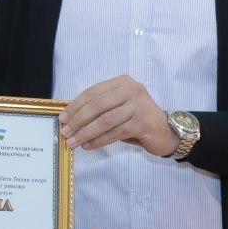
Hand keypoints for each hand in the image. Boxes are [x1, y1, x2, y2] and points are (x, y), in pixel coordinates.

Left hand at [59, 75, 177, 155]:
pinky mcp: (142, 123)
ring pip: (105, 120)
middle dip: (78, 120)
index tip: (62, 118)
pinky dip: (99, 140)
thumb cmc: (137, 119)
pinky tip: (89, 146)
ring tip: (73, 142)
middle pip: (97, 105)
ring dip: (86, 133)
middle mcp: (131, 90)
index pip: (93, 92)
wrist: (165, 131)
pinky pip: (115, 132)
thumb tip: (71, 118)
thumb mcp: (118, 107)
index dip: (75, 105)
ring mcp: (138, 105)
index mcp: (122, 82)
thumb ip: (100, 107)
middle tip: (66, 131)